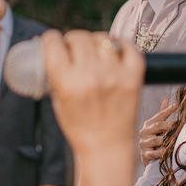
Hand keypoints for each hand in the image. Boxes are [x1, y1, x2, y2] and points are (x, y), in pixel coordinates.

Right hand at [41, 30, 143, 155]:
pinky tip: (115, 50)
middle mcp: (91, 76)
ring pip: (103, 39)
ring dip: (95, 41)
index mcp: (67, 83)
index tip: (53, 41)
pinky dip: (122, 45)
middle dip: (72, 39)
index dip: (51, 39)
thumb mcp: (58, 102)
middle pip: (79, 37)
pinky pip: (129, 48)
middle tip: (74, 47)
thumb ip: (56, 76)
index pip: (54, 43)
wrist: (107, 148)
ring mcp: (114, 75)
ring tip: (94, 51)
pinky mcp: (133, 78)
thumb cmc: (80, 127)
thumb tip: (53, 51)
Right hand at [139, 99, 177, 165]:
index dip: (168, 110)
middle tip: (180, 125)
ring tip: (177, 140)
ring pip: (157, 140)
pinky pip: (154, 153)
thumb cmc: (156, 139)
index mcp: (148, 124)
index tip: (177, 106)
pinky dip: (162, 153)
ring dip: (167, 141)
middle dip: (170, 126)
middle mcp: (144, 132)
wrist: (148, 158)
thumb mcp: (158, 127)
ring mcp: (143, 143)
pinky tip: (168, 152)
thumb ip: (162, 115)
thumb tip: (166, 100)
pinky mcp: (144, 154)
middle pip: (158, 125)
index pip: (159, 115)